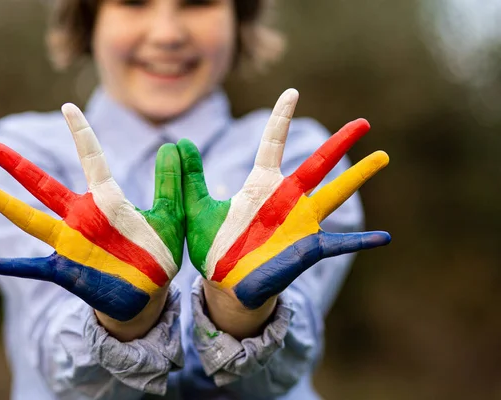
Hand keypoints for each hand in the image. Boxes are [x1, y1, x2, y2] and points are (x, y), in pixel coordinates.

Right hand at [0, 104, 183, 338]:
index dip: (80, 133)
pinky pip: (34, 267)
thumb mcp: (170, 215)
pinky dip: (13, 266)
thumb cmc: (158, 253)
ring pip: (33, 221)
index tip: (68, 107)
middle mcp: (82, 217)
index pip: (91, 159)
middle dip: (20, 168)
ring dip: (8, 207)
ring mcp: (72, 243)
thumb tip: (173, 144)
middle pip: (45, 187)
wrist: (150, 294)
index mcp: (108, 200)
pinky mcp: (67, 270)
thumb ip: (170, 182)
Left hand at [177, 89, 389, 335]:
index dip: (282, 118)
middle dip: (340, 142)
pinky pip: (339, 243)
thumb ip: (189, 179)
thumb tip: (177, 142)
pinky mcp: (308, 249)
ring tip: (383, 156)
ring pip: (335, 194)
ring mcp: (300, 222)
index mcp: (260, 185)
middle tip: (363, 122)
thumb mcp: (197, 210)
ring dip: (359, 177)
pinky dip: (361, 240)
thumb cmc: (213, 247)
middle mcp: (286, 199)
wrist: (225, 286)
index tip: (293, 93)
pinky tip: (385, 237)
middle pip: (317, 163)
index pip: (274, 143)